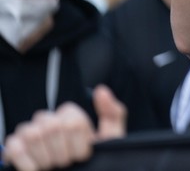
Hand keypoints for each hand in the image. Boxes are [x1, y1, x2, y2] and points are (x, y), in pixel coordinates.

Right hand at [3, 85, 125, 170]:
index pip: (73, 121)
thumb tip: (101, 89)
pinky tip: (37, 170)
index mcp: (70, 115)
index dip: (80, 144)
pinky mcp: (14, 146)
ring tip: (53, 166)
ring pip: (33, 135)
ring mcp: (29, 132)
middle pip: (52, 126)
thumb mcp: (111, 138)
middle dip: (63, 152)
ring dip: (46, 158)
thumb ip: (112, 113)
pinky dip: (27, 163)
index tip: (82, 156)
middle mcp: (48, 119)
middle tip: (67, 163)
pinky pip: (14, 147)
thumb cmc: (94, 159)